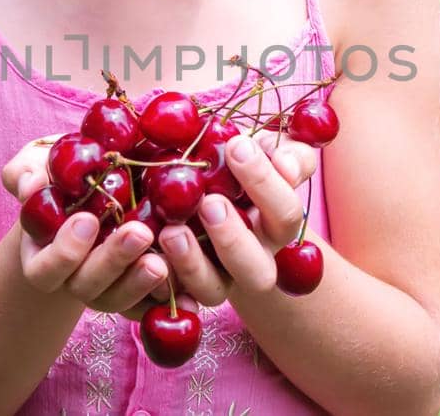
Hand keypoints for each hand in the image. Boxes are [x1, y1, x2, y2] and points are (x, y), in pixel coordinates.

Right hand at [1, 134, 170, 320]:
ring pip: (120, 299)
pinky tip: (188, 296)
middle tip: (140, 232)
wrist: (97, 185)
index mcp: (43, 254)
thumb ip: (27, 171)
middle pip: (87, 286)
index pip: (46, 269)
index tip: (87, 219)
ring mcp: (107, 289)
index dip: (65, 251)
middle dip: (113, 261)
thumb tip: (32, 185)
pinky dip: (168, 302)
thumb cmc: (62, 173)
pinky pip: (151, 307)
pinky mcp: (139, 292)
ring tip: (163, 261)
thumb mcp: (39, 164)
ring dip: (140, 283)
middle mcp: (74, 279)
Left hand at [156, 131, 318, 302]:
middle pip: (256, 269)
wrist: (213, 203)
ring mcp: (219, 279)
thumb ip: (292, 155)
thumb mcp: (271, 156)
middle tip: (209, 203)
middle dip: (232, 238)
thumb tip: (286, 163)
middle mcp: (255, 260)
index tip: (236, 145)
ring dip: (192, 263)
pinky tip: (147, 255)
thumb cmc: (245, 172)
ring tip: (171, 232)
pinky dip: (161, 278)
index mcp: (279, 226)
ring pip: (213, 289)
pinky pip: (173, 295)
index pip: (285, 211)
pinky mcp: (184, 287)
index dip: (264, 182)